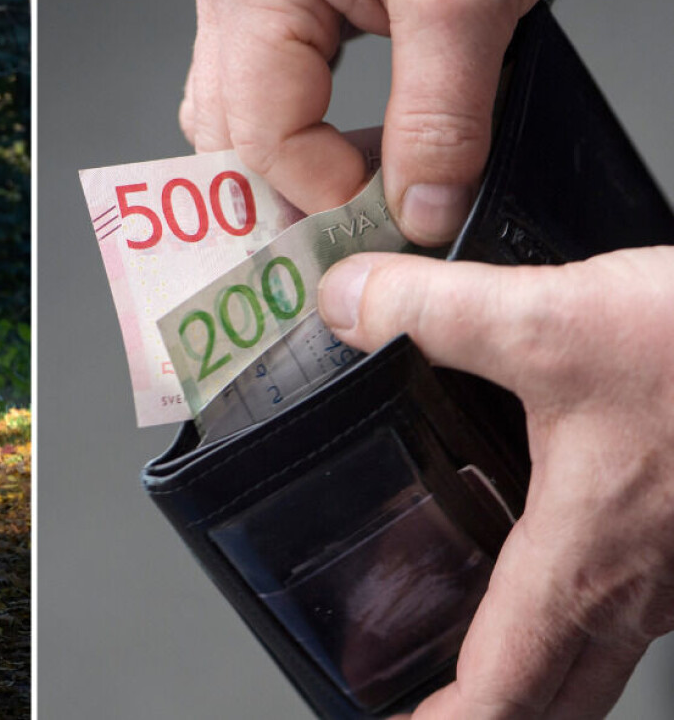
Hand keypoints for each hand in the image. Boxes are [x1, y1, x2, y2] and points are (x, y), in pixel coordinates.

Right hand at [181, 0, 585, 244]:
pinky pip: (278, 85)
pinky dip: (316, 128)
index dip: (323, 192)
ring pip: (247, 116)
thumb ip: (441, 113)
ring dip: (301, 163)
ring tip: (367, 191)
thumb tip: (419, 207)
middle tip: (362, 232)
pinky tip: (363, 143)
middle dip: (292, 191)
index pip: (259, 133)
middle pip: (230, 134)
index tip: (395, 217)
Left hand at [318, 247, 673, 717]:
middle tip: (430, 709)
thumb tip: (347, 306)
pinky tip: (554, 548)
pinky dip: (578, 606)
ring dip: (532, 663)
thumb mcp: (550, 320)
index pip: (502, 693)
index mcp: (585, 560)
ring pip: (596, 651)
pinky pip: (630, 600)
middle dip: (486, 710)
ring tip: (476, 641)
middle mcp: (637, 583)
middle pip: (553, 694)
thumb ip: (432, 314)